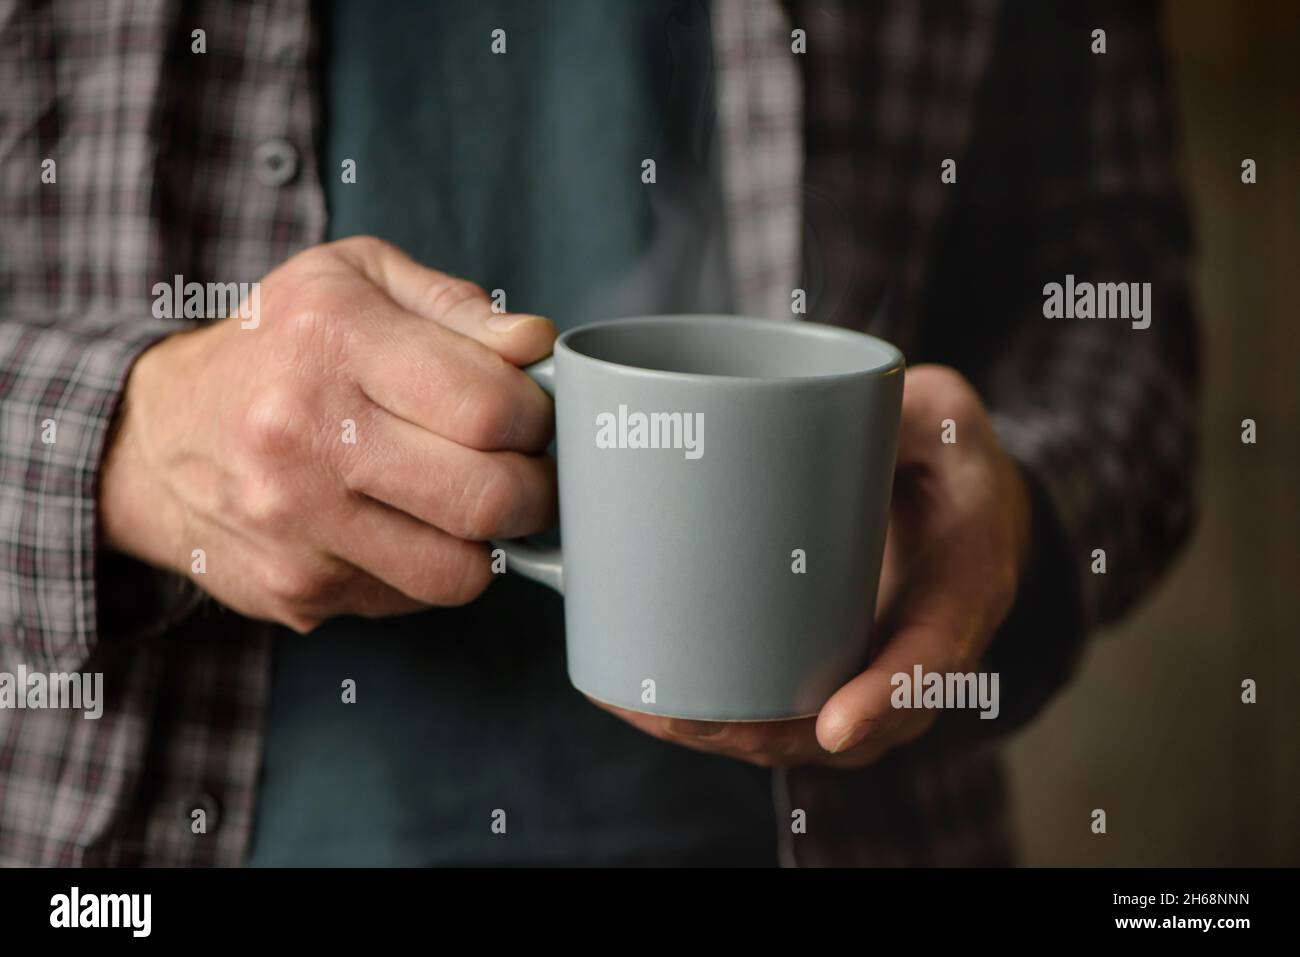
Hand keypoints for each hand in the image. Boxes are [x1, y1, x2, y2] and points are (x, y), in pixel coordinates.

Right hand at [99, 236, 557, 631]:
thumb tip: (538, 346)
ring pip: (460, 571)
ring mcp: (296, 525)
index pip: (487, 407)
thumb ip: (455, 306)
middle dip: (538, 490)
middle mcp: (304, 436)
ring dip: (491, 542)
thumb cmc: (276, 346)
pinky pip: (412, 599)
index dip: (537, 418)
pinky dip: (431, 568)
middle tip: (531, 470)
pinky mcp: (296, 589)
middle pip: (487, 498)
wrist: (152, 438)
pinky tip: (405, 525)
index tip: (533, 415)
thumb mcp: (353, 280)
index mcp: (332, 341)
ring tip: (474, 502)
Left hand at [590, 364, 1033, 766]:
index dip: (887, 698)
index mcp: (964, 591)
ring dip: (722, 735)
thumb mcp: (947, 419)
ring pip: (802, 732)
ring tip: (645, 710)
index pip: (934, 661)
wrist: (959, 505)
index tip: (837, 727)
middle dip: (765, 734)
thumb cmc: (950, 457)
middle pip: (850, 728)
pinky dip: (714, 717)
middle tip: (684, 718)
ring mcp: (867, 672)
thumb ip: (903, 412)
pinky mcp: (822, 666)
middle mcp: (918, 655)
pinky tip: (643, 702)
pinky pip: (777, 712)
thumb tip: (821, 407)